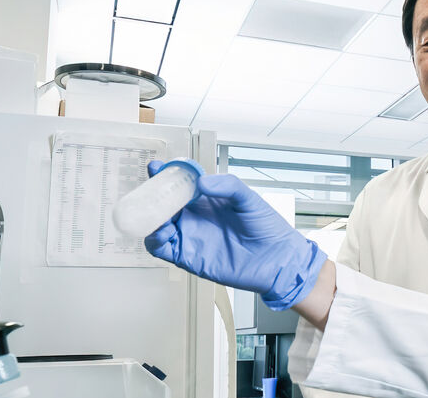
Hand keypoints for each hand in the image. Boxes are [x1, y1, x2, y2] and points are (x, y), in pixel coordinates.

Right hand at [144, 160, 326, 309]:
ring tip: (155, 213)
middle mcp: (194, 217)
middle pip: (163, 204)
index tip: (157, 167)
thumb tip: (201, 182)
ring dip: (150, 218)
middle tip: (150, 191)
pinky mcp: (188, 257)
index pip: (180, 184)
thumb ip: (227, 186)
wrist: (277, 260)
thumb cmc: (267, 228)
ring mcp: (190, 236)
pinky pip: (162, 248)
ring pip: (157, 225)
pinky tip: (161, 231)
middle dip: (151, 195)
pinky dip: (154, 239)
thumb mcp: (249, 199)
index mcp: (207, 200)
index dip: (166, 175)